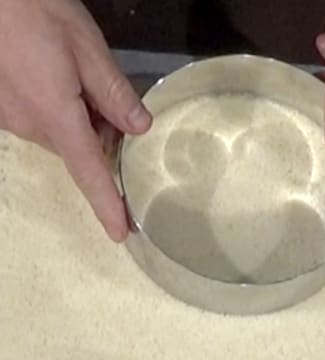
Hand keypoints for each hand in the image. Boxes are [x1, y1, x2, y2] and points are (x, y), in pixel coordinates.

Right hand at [0, 0, 151, 241]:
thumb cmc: (37, 11)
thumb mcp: (87, 48)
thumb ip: (114, 93)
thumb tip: (140, 128)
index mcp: (55, 115)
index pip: (89, 171)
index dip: (107, 204)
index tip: (121, 233)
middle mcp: (29, 125)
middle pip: (78, 149)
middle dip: (103, 139)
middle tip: (118, 109)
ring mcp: (9, 117)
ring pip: (59, 134)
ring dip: (81, 122)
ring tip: (86, 84)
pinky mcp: (1, 106)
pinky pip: (41, 121)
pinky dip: (61, 112)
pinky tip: (61, 80)